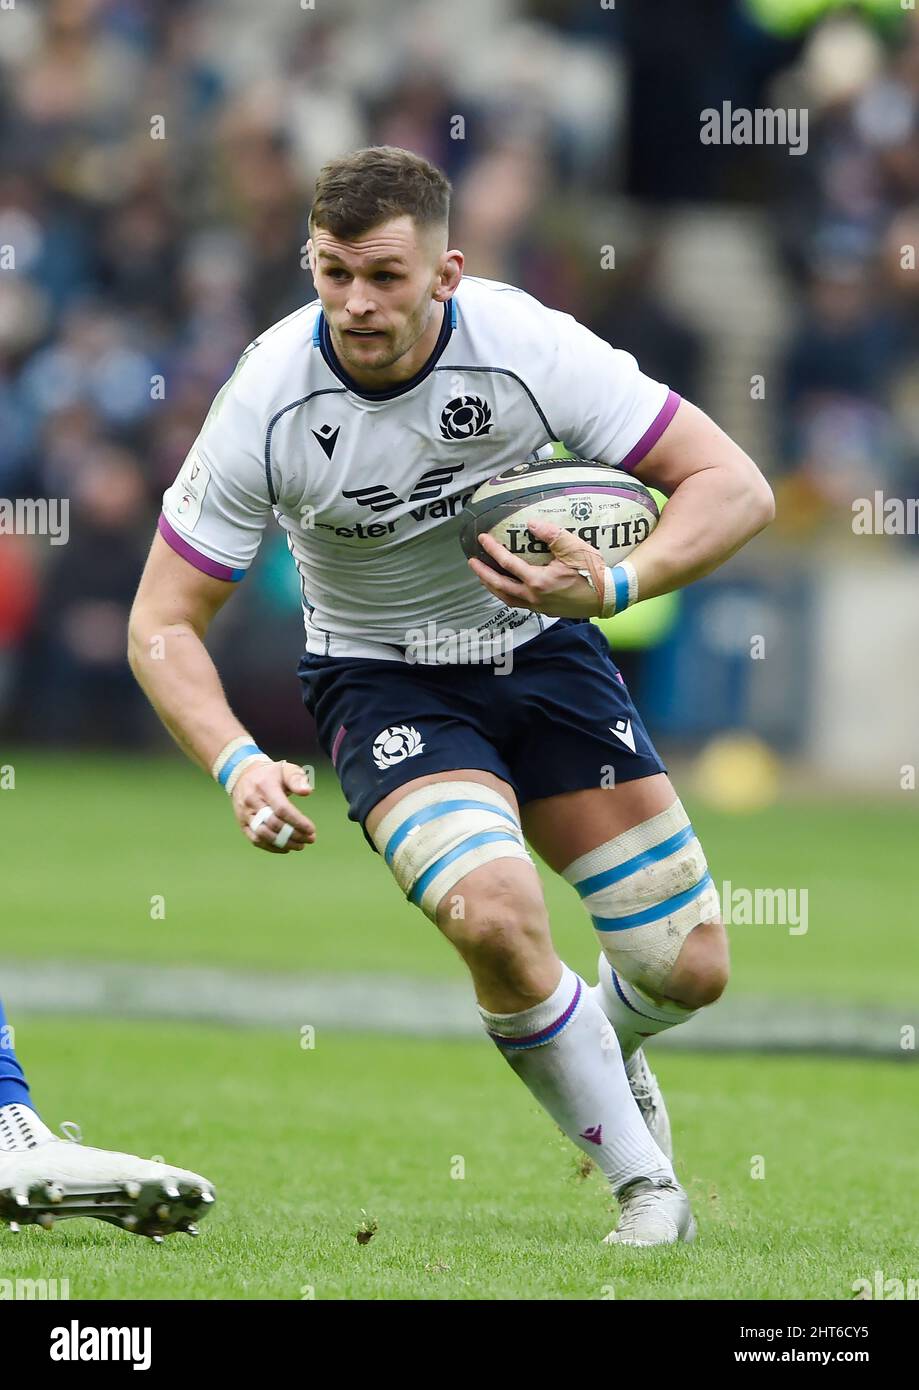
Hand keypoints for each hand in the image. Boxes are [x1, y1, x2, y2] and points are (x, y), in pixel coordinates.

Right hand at [231, 759, 315, 852]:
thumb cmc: (271, 774)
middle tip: (310, 839)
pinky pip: (255, 840)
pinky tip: (286, 848)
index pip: (281, 809)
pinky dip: (272, 847)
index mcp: (264, 786)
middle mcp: (252, 801)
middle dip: (294, 834)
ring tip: (300, 846)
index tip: (311, 830)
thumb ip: (297, 778)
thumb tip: (307, 792)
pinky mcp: (242, 823)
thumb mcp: (286, 769)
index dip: (297, 821)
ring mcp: (245, 814)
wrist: (243, 775)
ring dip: (283, 844)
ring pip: (263, 835)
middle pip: (273, 824)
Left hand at [467, 518, 605, 617]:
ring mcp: (539, 606)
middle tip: (472, 562)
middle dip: (483, 573)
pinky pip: (519, 604)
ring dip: (492, 587)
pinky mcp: (545, 610)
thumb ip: (551, 534)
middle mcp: (534, 596)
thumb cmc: (593, 571)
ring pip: (507, 598)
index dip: (492, 550)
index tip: (482, 539)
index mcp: (538, 581)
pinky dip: (507, 595)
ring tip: (484, 577)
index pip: (507, 563)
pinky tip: (506, 588)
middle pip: (499, 585)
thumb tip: (531, 524)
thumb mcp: (574, 547)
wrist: (608, 595)